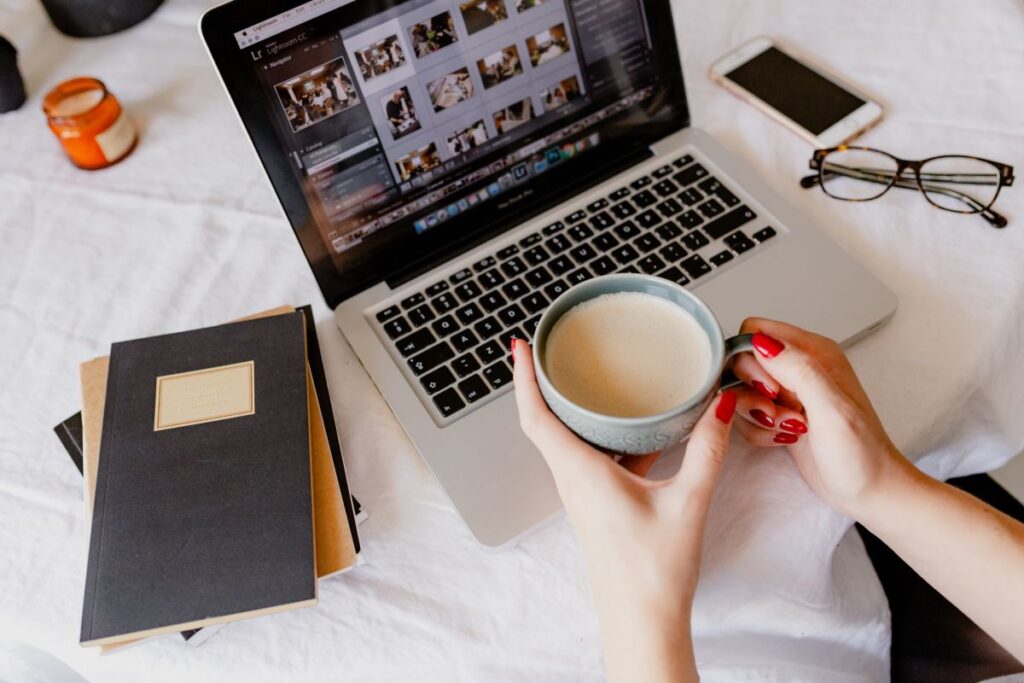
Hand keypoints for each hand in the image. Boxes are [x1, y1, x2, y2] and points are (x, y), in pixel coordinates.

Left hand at [512, 339, 736, 682]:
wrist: (643, 623)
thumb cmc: (653, 573)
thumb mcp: (687, 503)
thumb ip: (706, 451)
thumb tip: (720, 407)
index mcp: (581, 474)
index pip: (536, 418)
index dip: (524, 379)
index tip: (522, 346)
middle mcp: (574, 481)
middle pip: (546, 423)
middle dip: (546, 384)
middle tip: (556, 349)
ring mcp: (585, 494)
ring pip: (571, 440)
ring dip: (576, 410)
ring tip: (593, 377)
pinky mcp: (600, 504)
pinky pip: (595, 458)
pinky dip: (607, 435)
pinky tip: (638, 427)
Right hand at [727, 318, 914, 518]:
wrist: (868, 491)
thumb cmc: (861, 454)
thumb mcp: (831, 408)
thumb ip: (797, 369)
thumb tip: (761, 342)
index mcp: (814, 351)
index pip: (757, 331)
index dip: (752, 358)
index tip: (769, 388)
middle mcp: (799, 367)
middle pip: (744, 362)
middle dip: (753, 392)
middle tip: (777, 412)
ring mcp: (788, 392)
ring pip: (742, 390)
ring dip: (757, 415)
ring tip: (788, 428)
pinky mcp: (779, 415)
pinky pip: (747, 414)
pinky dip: (759, 430)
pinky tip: (785, 438)